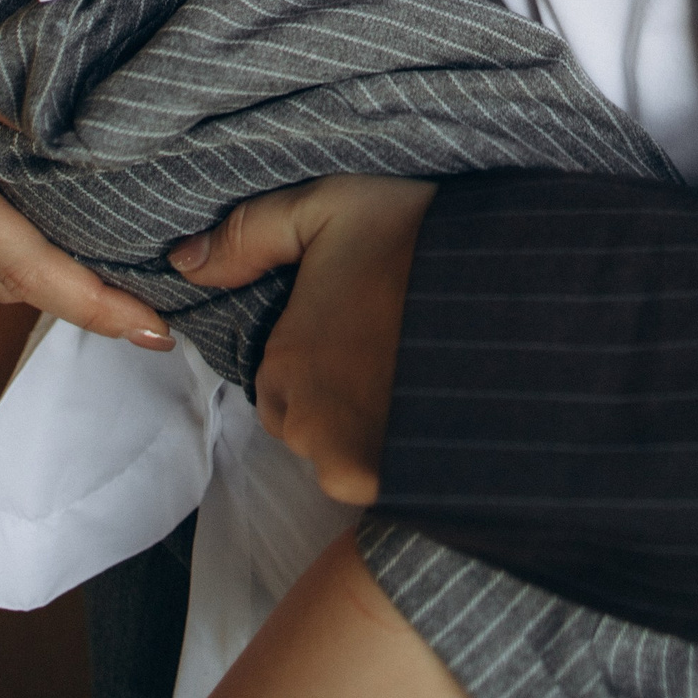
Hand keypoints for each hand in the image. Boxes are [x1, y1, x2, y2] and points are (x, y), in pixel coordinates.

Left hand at [172, 175, 437, 503]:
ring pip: (342, 454)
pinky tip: (436, 408)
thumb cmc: (418, 240)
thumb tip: (184, 262)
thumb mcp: (331, 207)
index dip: (320, 351)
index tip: (364, 322)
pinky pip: (382, 481)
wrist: (513, 294)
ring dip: (370, 426)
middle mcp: (305, 424)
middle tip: (393, 345)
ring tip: (422, 374)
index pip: (280, 378)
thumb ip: (252, 233)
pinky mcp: (398, 490)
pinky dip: (401, 454)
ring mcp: (351, 465)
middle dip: (339, 394)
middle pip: (308, 422)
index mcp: (284, 362)